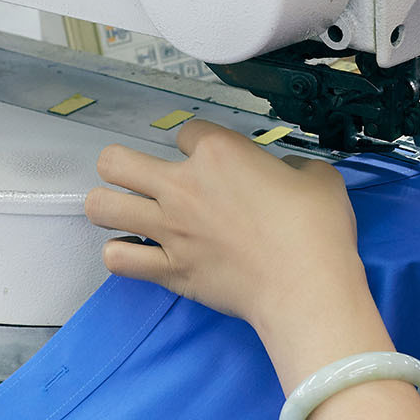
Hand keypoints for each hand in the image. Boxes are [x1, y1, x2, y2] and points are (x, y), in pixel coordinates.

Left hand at [85, 121, 369, 338]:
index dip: (196, 144)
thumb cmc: (316, 230)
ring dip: (108, 206)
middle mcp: (183, 186)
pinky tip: (134, 252)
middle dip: (121, 165)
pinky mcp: (169, 269)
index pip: (185, 132)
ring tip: (123, 212)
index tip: (209, 160)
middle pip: (116, 161)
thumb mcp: (317, 177)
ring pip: (102, 206)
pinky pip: (118, 259)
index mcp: (219, 153)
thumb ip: (292, 166)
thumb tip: (285, 173)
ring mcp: (169, 229)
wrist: (306, 287)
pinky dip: (121, 254)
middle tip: (139, 178)